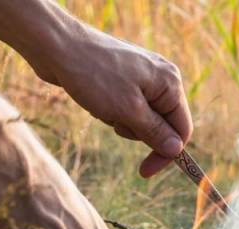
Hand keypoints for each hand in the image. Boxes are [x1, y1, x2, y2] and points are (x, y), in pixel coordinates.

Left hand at [37, 26, 192, 177]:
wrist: (56, 46)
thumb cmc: (94, 75)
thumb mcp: (128, 110)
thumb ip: (155, 132)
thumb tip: (177, 150)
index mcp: (170, 83)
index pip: (182, 129)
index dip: (166, 153)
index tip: (145, 171)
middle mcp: (161, 78)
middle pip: (162, 125)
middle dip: (137, 131)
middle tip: (114, 117)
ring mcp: (141, 78)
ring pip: (141, 119)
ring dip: (121, 122)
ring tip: (102, 105)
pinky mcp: (123, 80)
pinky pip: (126, 108)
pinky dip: (112, 112)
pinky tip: (96, 100)